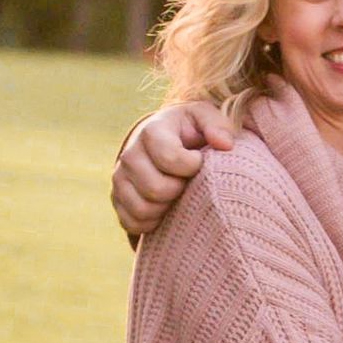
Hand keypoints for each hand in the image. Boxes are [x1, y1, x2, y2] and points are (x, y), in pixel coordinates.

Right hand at [112, 102, 234, 236]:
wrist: (161, 141)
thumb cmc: (188, 131)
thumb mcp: (204, 119)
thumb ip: (218, 126)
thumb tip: (225, 145)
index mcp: (152, 131)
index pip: (170, 158)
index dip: (192, 165)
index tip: (198, 161)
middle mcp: (130, 154)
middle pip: (156, 189)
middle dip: (179, 190)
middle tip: (187, 181)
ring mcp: (120, 178)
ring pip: (143, 209)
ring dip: (166, 207)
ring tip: (177, 194)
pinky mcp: (117, 199)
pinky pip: (132, 223)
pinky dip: (151, 222)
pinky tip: (164, 209)